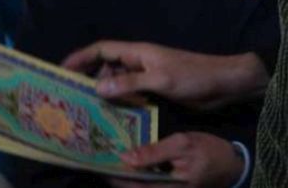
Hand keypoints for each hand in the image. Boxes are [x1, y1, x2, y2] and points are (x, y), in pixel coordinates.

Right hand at [62, 41, 266, 110]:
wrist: (224, 83)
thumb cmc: (192, 76)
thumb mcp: (160, 80)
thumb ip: (129, 84)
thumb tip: (97, 88)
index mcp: (136, 53)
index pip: (101, 50)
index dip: (81, 57)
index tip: (62, 69)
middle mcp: (138, 62)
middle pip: (106, 67)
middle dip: (90, 78)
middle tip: (73, 95)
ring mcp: (147, 76)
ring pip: (118, 82)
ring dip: (106, 93)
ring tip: (91, 108)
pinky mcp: (156, 89)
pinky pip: (131, 94)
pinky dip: (121, 101)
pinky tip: (115, 115)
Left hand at [108, 133, 243, 187]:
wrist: (234, 165)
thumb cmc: (209, 151)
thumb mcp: (182, 144)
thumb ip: (154, 152)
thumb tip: (125, 158)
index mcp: (168, 187)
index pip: (132, 184)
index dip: (111, 174)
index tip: (94, 161)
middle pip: (131, 187)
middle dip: (113, 174)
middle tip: (95, 156)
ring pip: (137, 185)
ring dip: (121, 174)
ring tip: (105, 156)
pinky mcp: (168, 187)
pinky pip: (146, 183)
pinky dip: (134, 174)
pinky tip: (125, 160)